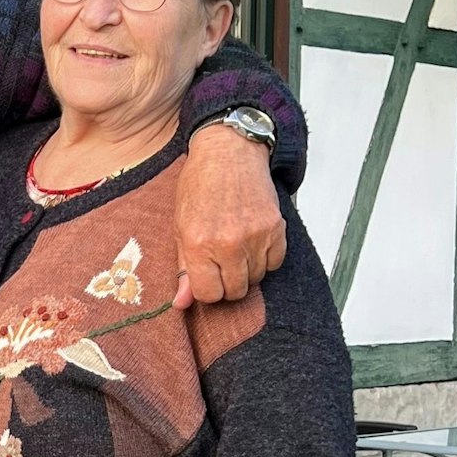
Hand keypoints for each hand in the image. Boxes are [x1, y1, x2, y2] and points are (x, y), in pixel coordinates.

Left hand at [173, 126, 284, 308]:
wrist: (230, 152)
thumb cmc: (200, 185)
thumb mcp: (180, 225)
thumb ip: (184, 267)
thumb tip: (181, 304)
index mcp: (198, 242)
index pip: (208, 295)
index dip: (207, 289)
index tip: (206, 276)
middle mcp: (228, 243)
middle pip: (234, 291)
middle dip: (227, 282)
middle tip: (220, 259)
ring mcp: (255, 236)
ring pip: (256, 279)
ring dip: (246, 270)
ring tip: (235, 244)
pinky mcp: (276, 229)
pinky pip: (275, 264)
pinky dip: (265, 257)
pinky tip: (252, 239)